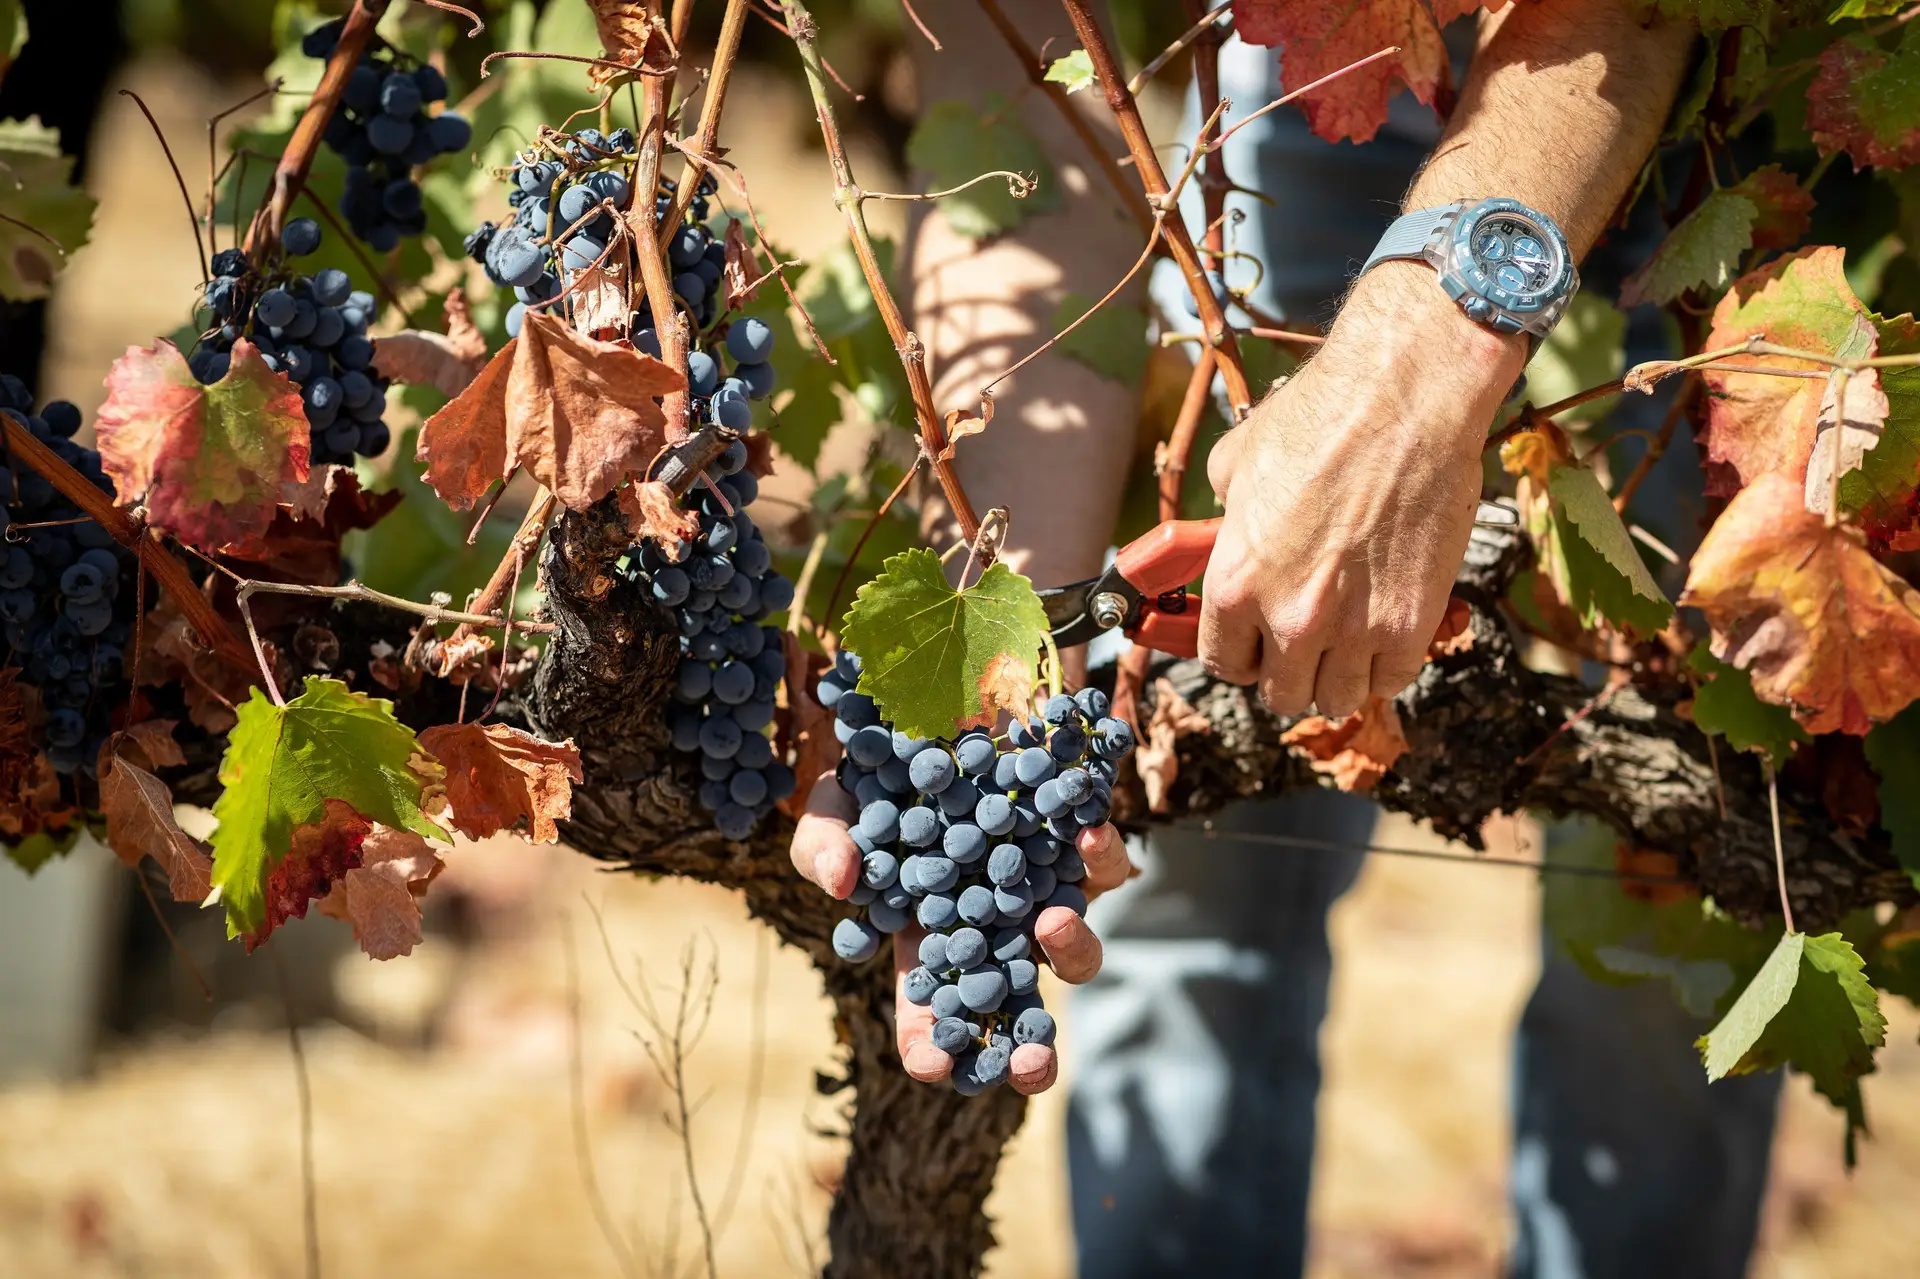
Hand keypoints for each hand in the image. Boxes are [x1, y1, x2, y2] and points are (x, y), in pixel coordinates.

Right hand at [789, 769, 1132, 1092]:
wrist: (936, 710)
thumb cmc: (874, 774)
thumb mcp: (833, 806)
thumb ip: (822, 845)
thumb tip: (840, 882)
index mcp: (930, 938)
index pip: (931, 1011)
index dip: (930, 1044)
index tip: (930, 1067)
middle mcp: (994, 930)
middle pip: (1019, 1011)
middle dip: (1029, 1050)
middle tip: (1033, 1066)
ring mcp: (1043, 893)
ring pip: (1075, 950)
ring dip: (1070, 948)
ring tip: (1050, 924)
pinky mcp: (1081, 844)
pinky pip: (1105, 867)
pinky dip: (1101, 855)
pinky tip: (1087, 834)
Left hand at [1198, 266, 1526, 716]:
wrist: (1405, 398)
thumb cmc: (1319, 417)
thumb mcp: (1236, 464)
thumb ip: (1225, 517)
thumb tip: (1225, 528)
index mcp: (1236, 581)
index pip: (1221, 663)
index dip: (1237, 656)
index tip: (1250, 647)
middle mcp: (1290, 616)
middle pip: (1280, 694)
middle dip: (1285, 674)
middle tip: (1299, 647)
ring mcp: (1355, 626)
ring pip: (1336, 699)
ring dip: (1336, 678)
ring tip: (1343, 645)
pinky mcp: (1413, 622)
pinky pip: (1392, 681)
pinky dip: (1385, 667)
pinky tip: (1383, 636)